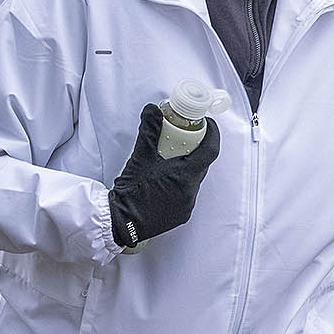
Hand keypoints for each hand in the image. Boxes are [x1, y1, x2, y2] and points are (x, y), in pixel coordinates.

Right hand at [108, 103, 220, 247]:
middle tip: (184, 138)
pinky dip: (179, 183)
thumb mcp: (141, 157)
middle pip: (201, 165)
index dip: (212, 134)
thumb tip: (152, 110)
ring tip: (169, 159)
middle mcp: (190, 192)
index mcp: (186, 176)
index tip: (207, 124)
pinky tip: (164, 179)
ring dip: (185, 167)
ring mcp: (186, 206)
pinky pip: (185, 194)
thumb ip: (149, 131)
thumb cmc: (132, 192)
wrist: (121, 223)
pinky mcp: (179, 215)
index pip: (210, 151)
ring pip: (192, 180)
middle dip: (195, 149)